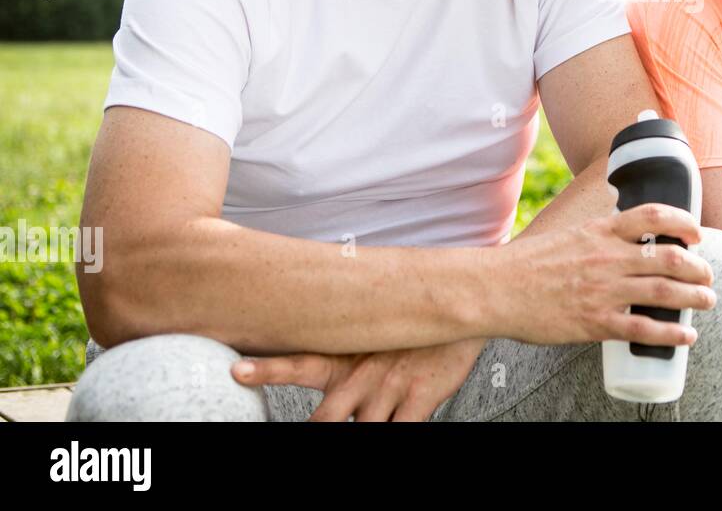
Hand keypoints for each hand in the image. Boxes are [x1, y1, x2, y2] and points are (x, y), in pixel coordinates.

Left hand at [231, 337, 483, 420]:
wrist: (460, 309)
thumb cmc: (409, 328)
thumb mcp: (371, 331)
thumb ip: (342, 353)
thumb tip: (310, 361)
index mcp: (345, 358)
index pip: (298, 362)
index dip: (267, 369)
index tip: (237, 371)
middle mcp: (361, 375)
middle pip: (324, 419)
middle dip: (310, 432)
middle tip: (300, 434)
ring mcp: (390, 389)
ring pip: (362, 433)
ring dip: (357, 433)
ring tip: (360, 423)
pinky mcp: (419, 398)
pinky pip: (402, 433)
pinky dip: (394, 435)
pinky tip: (393, 427)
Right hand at [492, 202, 716, 346]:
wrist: (495, 288)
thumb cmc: (528, 264)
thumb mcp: (569, 235)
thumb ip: (598, 238)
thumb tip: (622, 239)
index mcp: (601, 232)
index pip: (653, 216)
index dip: (684, 223)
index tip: (697, 233)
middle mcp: (608, 258)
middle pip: (670, 258)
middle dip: (699, 268)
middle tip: (708, 276)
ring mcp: (604, 291)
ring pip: (665, 293)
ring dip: (695, 298)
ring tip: (708, 301)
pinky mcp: (596, 322)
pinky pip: (644, 329)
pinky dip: (671, 334)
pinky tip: (686, 337)